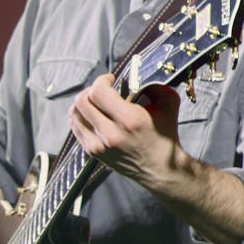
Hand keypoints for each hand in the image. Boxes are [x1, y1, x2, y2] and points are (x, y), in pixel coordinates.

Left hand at [68, 74, 187, 189]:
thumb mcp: (169, 105)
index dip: (102, 80)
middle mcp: (111, 133)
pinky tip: (93, 116)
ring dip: (83, 103)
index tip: (110, 80)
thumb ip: (156, 85)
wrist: (161, 170)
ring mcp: (99, 145)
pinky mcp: (93, 152)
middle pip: (82, 101)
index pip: (98, 92)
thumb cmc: (165, 138)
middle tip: (102, 91)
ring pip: (74, 114)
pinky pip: (75, 127)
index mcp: (130, 120)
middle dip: (91, 90)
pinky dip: (81, 117)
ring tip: (96, 103)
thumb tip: (141, 74)